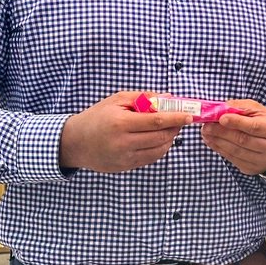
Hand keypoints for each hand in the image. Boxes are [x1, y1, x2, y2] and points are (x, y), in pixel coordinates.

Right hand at [59, 91, 190, 171]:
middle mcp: (124, 143)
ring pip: (159, 150)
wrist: (76, 142)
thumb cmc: (97, 117)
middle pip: (161, 137)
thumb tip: (168, 97)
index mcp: (121, 123)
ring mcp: (125, 158)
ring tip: (169, 128)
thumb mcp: (116, 100)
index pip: (157, 121)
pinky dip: (160, 148)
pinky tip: (158, 139)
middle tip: (181, 119)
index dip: (176, 118)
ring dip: (169, 139)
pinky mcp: (126, 167)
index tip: (189, 115)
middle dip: (175, 128)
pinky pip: (151, 158)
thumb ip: (143, 97)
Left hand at [200, 100, 265, 174]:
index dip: (236, 122)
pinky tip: (213, 142)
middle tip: (206, 126)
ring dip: (218, 142)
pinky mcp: (252, 169)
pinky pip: (233, 160)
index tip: (221, 118)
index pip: (254, 126)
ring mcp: (262, 161)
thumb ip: (241, 107)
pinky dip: (221, 150)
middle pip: (243, 140)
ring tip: (206, 134)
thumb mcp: (259, 111)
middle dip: (222, 132)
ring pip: (236, 152)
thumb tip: (222, 108)